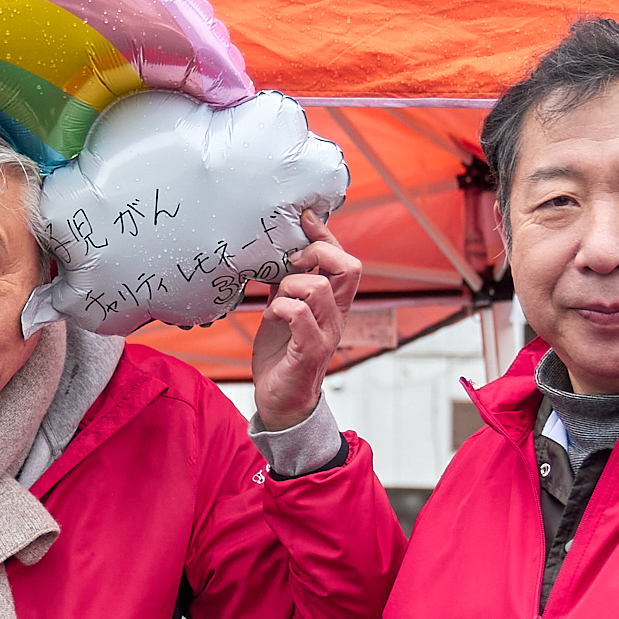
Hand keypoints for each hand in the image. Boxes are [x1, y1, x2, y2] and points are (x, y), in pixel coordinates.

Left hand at [250, 208, 363, 431]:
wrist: (280, 401)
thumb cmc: (282, 355)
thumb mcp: (282, 311)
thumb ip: (285, 285)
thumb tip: (275, 254)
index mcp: (333, 303)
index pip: (343, 259)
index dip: (326, 234)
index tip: (304, 218)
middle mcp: (336, 316)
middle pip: (349, 267)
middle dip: (317, 253)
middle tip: (290, 263)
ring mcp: (326, 334)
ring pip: (318, 288)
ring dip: (289, 286)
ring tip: (274, 301)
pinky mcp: (310, 351)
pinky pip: (300, 316)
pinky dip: (280, 308)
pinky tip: (269, 317)